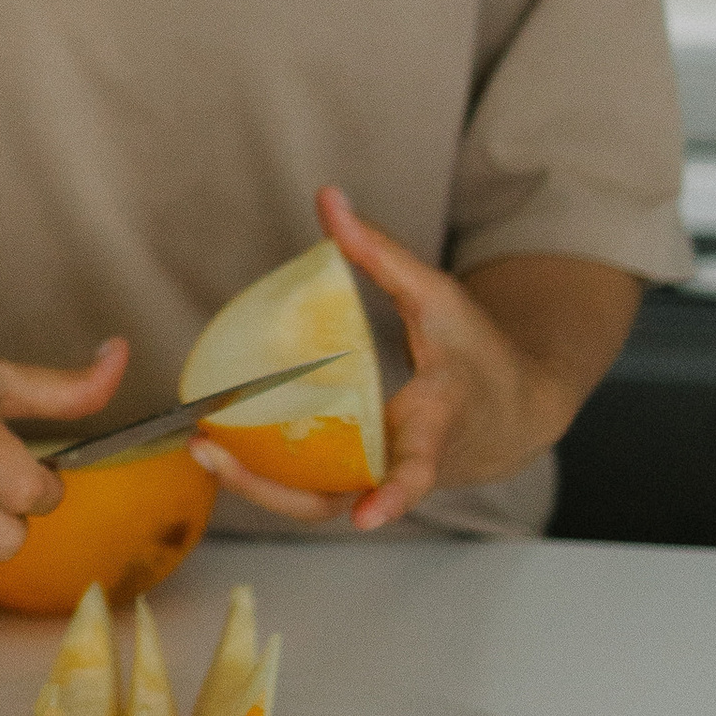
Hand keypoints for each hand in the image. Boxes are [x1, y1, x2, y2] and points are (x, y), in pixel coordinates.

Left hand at [192, 184, 586, 534]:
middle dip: (275, 490)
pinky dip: (268, 476)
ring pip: (319, 504)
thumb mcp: (438, 293)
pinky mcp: (363, 480)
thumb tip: (329, 198)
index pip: (418, 466)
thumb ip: (381, 252)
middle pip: (343, 495)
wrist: (511, 413)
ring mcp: (381, 478)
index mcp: (436, 418)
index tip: (367, 516)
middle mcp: (405, 461)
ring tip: (205, 451)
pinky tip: (224, 447)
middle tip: (214, 455)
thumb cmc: (474, 350)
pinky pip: (313, 490)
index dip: (395, 493)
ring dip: (259, 487)